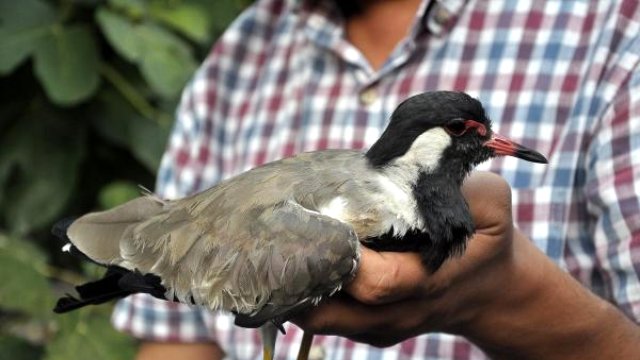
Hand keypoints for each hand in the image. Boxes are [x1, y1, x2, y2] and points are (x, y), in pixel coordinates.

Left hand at [293, 172, 639, 357]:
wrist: (491, 288)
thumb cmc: (486, 240)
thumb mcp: (490, 205)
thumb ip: (462, 187)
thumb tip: (414, 167)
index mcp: (427, 284)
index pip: (374, 282)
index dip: (343, 256)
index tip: (319, 220)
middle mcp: (396, 313)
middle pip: (330, 313)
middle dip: (297, 275)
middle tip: (273, 235)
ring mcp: (378, 326)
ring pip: (319, 319)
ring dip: (292, 285)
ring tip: (271, 245)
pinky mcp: (366, 326)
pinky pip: (324, 314)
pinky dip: (304, 289)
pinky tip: (294, 255)